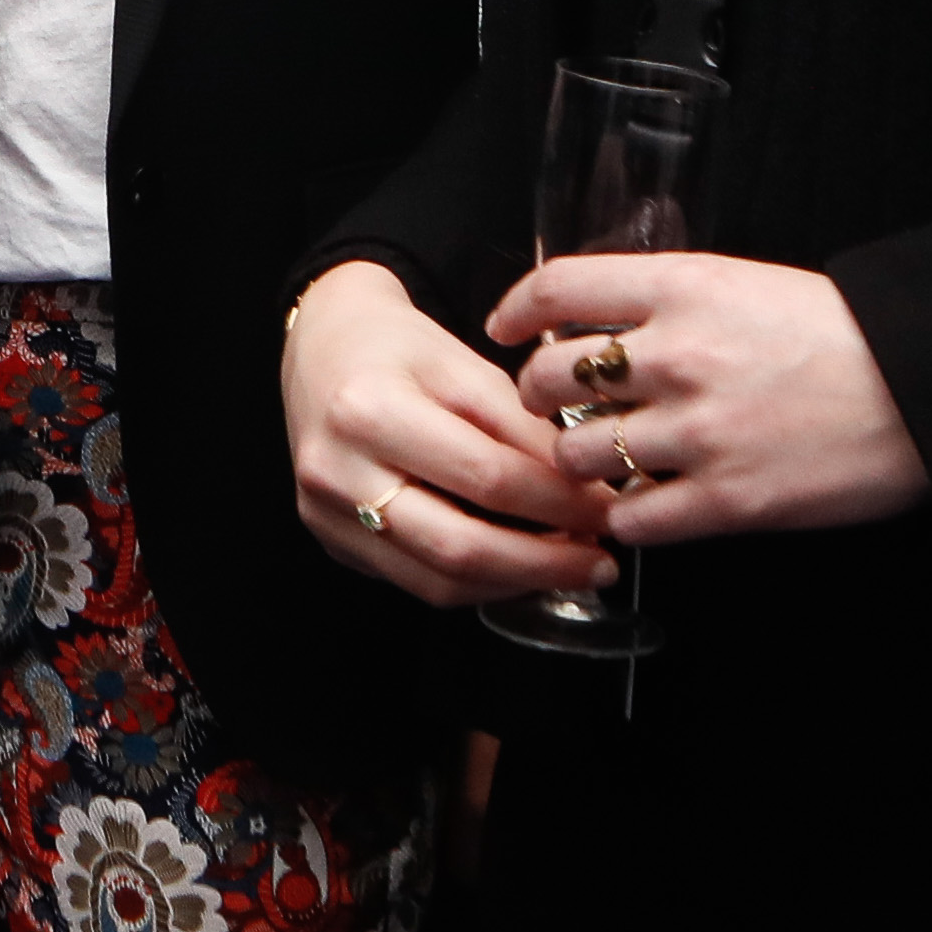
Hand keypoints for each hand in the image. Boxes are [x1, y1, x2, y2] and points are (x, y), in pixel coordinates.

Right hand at [279, 259, 617, 609]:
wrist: (321, 348)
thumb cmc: (397, 347)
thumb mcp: (466, 367)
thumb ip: (524, 432)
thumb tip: (590, 495)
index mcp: (369, 411)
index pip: (486, 477)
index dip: (559, 503)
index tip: (610, 511)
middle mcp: (336, 472)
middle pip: (457, 547)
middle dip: (544, 564)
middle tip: (599, 563)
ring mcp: (326, 516)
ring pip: (437, 583)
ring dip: (514, 583)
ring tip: (567, 567)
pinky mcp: (331, 542)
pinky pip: (416, 582)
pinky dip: (477, 583)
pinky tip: (516, 566)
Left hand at [483, 251, 930, 546]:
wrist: (925, 389)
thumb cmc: (846, 335)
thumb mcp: (750, 285)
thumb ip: (674, 300)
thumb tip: (604, 324)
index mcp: (685, 289)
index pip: (560, 289)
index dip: (517, 309)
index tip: (506, 327)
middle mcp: (678, 356)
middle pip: (550, 378)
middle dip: (539, 397)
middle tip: (555, 407)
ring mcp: (697, 433)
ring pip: (577, 455)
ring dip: (579, 462)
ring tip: (603, 461)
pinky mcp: (725, 501)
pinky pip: (631, 519)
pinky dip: (626, 517)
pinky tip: (643, 506)